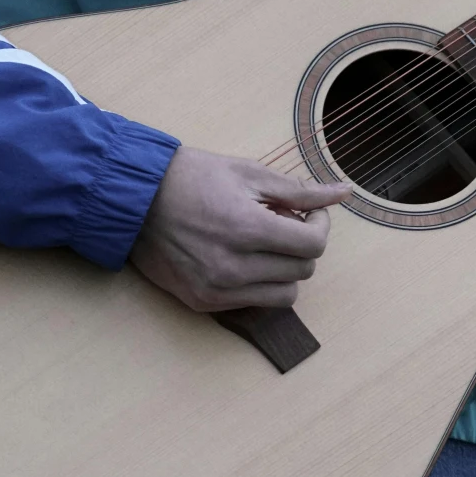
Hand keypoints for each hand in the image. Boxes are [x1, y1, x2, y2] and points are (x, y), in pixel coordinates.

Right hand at [129, 146, 349, 312]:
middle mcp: (234, 267)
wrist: (133, 199)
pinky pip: (253, 303)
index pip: (313, 245)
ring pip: (284, 296)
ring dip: (285, 270)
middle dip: (303, 244)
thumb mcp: (248, 173)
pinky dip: (258, 284)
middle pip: (303, 270)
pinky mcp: (203, 303)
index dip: (320, 224)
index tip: (308, 211)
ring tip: (264, 244)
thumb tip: (342, 193)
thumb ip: (299, 190)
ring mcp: (217, 290)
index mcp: (248, 229)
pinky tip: (242, 257)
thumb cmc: (191, 177)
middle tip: (283, 222)